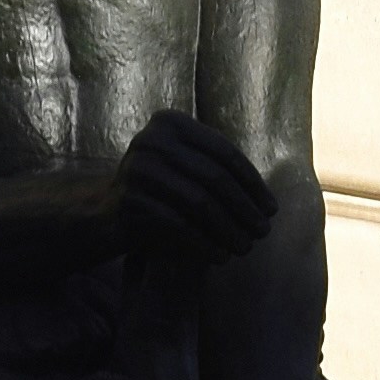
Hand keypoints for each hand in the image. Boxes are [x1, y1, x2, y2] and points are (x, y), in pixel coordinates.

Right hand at [112, 111, 275, 265]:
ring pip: (199, 203)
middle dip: (244, 208)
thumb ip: (221, 172)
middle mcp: (152, 140)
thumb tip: (266, 205)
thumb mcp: (188, 166)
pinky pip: (179, 225)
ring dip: (228, 229)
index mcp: (171, 123)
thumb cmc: (163, 188)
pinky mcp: (130, 201)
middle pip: (214, 178)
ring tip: (245, 247)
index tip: (271, 209)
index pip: (224, 152)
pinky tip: (220, 256)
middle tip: (263, 232)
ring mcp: (138, 169)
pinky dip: (204, 243)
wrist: (108, 210)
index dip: (253, 183)